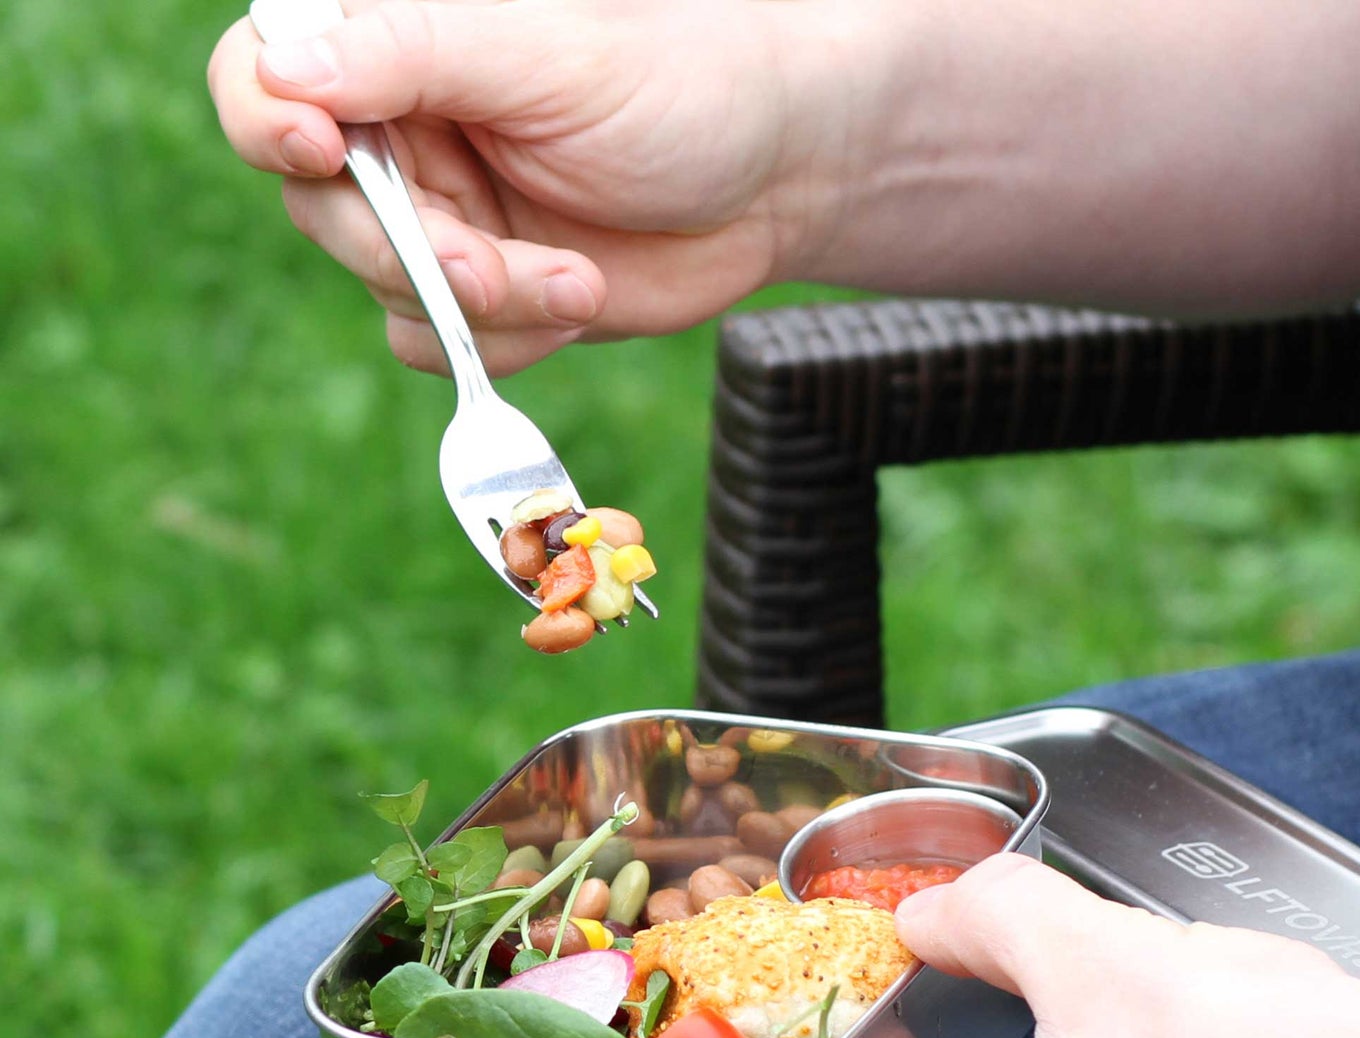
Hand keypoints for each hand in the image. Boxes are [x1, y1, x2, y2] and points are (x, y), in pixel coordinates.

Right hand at [207, 0, 869, 374]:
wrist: (774, 182)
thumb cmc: (679, 88)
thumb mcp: (548, 56)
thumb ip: (413, 52)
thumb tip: (282, 68)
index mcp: (398, 48)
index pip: (264, 77)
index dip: (268, 120)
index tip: (323, 151)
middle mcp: (404, 135)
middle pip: (322, 211)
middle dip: (412, 252)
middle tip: (488, 265)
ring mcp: (440, 222)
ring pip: (385, 291)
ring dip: (478, 306)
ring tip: (574, 281)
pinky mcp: (484, 298)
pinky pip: (438, 345)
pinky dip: (504, 344)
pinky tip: (574, 302)